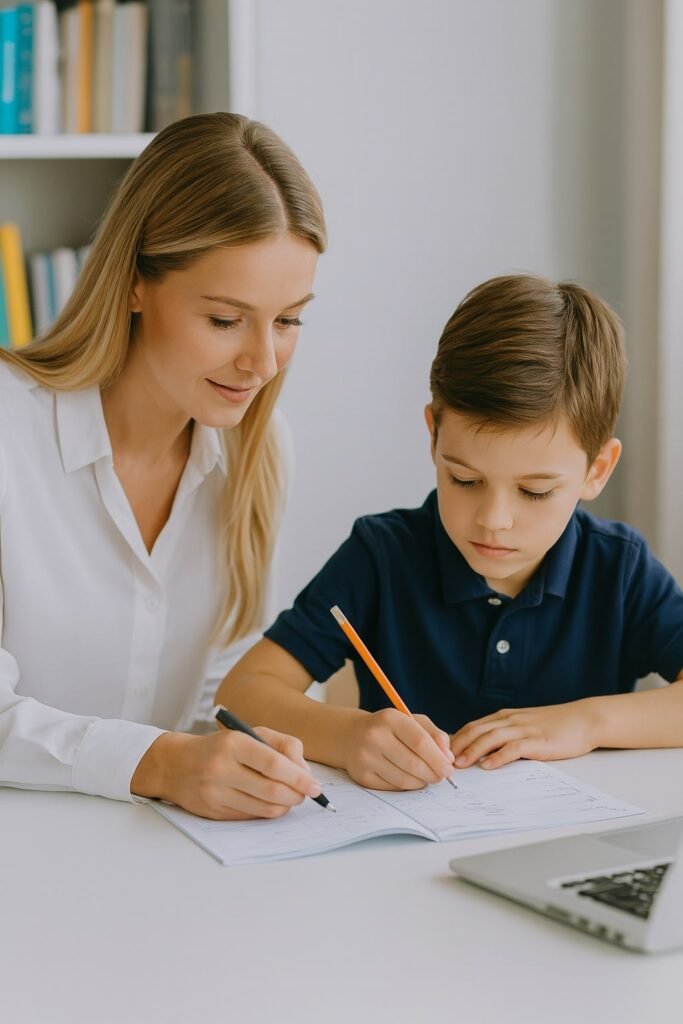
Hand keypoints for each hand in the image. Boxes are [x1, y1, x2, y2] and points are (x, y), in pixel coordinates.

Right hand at [131, 728, 321, 819]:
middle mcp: (221, 768)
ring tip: (290, 798)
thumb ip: (283, 746)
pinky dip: (267, 812)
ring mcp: (215, 793)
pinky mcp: (213, 812)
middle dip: (296, 795)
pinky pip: (251, 817)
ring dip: (285, 806)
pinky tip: (270, 803)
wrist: (176, 765)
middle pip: (271, 790)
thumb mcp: (251, 734)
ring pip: (264, 808)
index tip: (315, 786)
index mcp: (233, 743)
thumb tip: (305, 773)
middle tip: (307, 794)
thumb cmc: (221, 747)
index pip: (273, 764)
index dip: (299, 777)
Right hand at [343, 708, 454, 789]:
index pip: (420, 742)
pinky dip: (406, 786)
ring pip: (404, 779)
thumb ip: (434, 735)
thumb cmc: (389, 728)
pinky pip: (393, 787)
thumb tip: (448, 758)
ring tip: (425, 776)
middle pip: (413, 763)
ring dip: (421, 782)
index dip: (438, 758)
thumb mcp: (412, 721)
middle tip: (440, 777)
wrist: (352, 735)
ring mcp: (366, 757)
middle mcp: (374, 736)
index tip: (449, 769)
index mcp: (390, 718)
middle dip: (432, 774)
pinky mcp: (362, 776)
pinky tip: (409, 778)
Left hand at [450, 700, 598, 769]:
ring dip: (472, 751)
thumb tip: (482, 751)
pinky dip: (498, 757)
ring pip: (490, 738)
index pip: (473, 726)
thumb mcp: (524, 726)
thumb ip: (505, 734)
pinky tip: (487, 766)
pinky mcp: (536, 741)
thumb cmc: (554, 726)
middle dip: (457, 746)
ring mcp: (523, 729)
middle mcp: (510, 720)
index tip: (441, 752)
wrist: (583, 720)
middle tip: (441, 760)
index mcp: (505, 717)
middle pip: (476, 730)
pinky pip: (512, 748)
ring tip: (459, 765)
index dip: (456, 739)